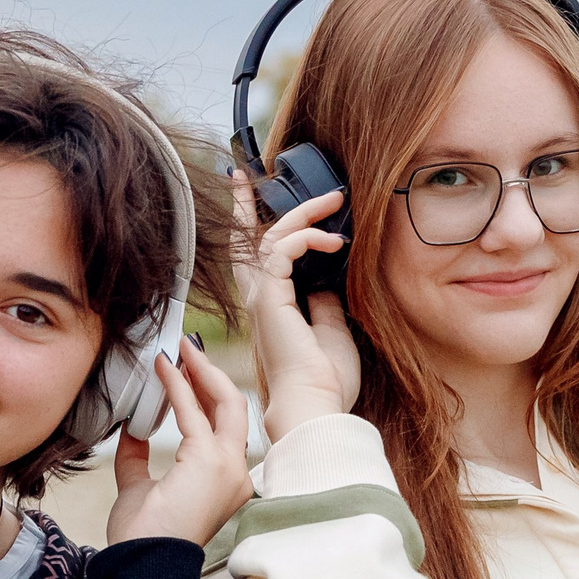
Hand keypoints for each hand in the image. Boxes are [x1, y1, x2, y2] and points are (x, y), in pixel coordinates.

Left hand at [106, 342, 254, 546]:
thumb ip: (138, 458)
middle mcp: (236, 473)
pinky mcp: (209, 461)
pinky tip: (163, 369)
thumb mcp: (138, 488)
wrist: (142, 564)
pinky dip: (177, 386)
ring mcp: (228, 467)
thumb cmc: (143, 538)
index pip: (224, 427)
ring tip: (178, 349)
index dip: (207, 394)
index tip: (187, 370)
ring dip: (199, 371)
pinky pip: (194, 412)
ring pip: (225, 402)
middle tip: (186, 349)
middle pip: (234, 408)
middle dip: (210, 374)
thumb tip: (132, 429)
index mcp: (225, 482)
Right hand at [234, 177, 360, 442]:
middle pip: (245, 240)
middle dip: (244, 204)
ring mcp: (262, 298)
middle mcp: (260, 300)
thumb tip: (326, 279)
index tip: (254, 196)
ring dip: (303, 213)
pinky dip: (308, 237)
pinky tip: (333, 242)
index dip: (252, 226)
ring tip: (334, 201)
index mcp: (272, 308)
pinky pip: (282, 249)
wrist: (314, 406)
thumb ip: (324, 302)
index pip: (258, 259)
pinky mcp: (271, 298)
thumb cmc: (325, 381)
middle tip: (248, 173)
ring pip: (270, 237)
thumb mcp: (332, 331)